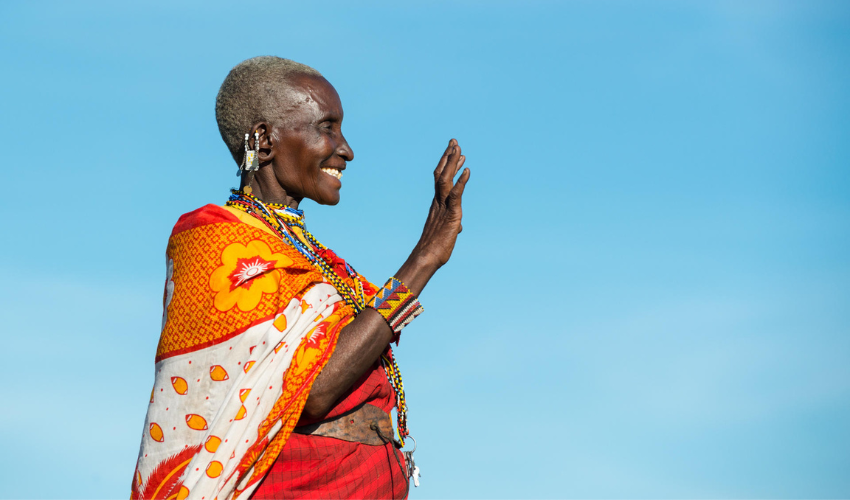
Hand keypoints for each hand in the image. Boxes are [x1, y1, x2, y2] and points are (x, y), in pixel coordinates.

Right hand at [412, 138, 469, 268]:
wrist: (427, 257)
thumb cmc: (435, 249)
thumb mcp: (447, 233)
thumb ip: (452, 226)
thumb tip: (459, 227)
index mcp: (436, 204)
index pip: (440, 179)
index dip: (447, 165)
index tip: (454, 153)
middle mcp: (438, 202)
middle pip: (441, 174)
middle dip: (449, 157)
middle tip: (454, 141)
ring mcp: (443, 207)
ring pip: (446, 179)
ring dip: (452, 163)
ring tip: (458, 148)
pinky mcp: (451, 214)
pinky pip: (456, 194)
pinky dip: (461, 181)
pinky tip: (467, 170)